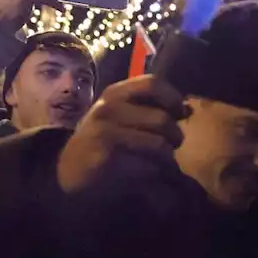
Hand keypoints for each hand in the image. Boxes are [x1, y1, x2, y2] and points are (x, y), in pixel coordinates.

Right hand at [56, 75, 186, 194]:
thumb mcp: (121, 116)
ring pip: (158, 143)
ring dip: (167, 156)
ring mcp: (105, 132)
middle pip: (162, 118)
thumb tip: (188, 109)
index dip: (173, 98)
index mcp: (115, 93)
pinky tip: (149, 174)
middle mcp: (108, 108)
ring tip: (163, 161)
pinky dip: (154, 171)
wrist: (69, 171)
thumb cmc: (103, 141)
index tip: (180, 114)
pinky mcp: (105, 157)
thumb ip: (149, 108)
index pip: (153, 83)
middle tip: (174, 146)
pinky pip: (146, 164)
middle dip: (175, 136)